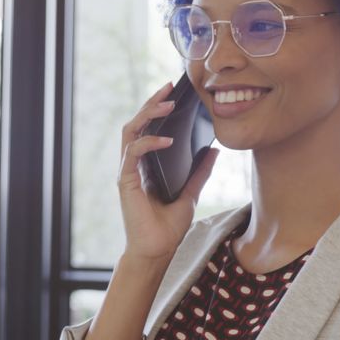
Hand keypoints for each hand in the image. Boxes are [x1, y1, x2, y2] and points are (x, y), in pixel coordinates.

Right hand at [117, 81, 218, 263]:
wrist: (157, 251)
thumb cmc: (167, 227)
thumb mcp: (190, 194)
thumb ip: (199, 172)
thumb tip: (213, 150)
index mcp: (146, 164)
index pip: (148, 128)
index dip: (157, 108)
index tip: (174, 92)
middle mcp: (134, 163)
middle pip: (137, 122)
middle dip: (152, 103)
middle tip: (169, 87)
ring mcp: (128, 170)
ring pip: (131, 131)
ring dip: (147, 114)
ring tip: (167, 105)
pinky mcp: (126, 180)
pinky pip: (133, 153)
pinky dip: (149, 142)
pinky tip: (167, 140)